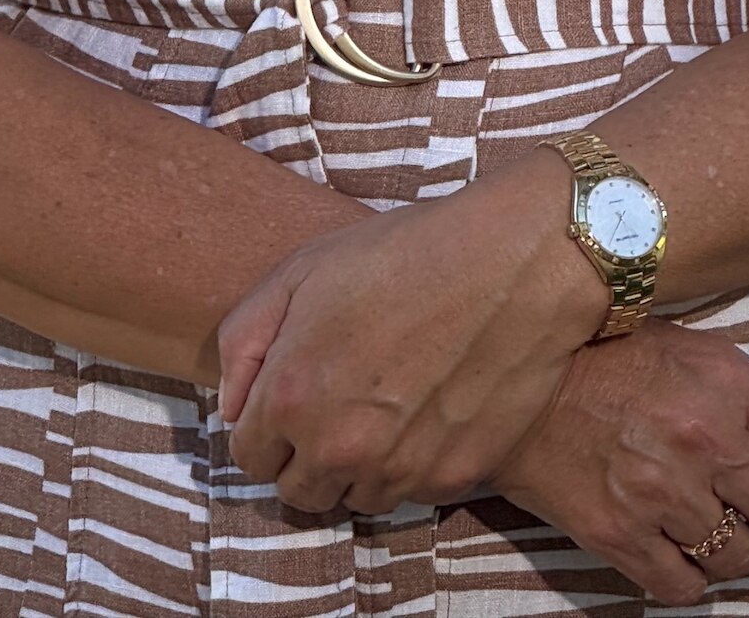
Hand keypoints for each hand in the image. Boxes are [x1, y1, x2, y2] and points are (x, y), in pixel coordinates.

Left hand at [219, 146, 609, 511]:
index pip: (248, 457)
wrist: (514, 262)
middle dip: (306, 454)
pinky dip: (409, 464)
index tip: (293, 396)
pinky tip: (427, 407)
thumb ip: (244, 340)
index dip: (265, 426)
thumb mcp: (304, 268)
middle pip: (299, 491)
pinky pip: (410, 491)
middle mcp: (339, 448)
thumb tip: (234, 404)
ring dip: (358, 465)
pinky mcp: (452, 478)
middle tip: (337, 401)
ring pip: (355, 497)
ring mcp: (399, 469)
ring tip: (385, 403)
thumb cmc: (408, 252)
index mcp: (292, 396)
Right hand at [479, 314, 748, 607]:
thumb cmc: (609, 357)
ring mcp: (662, 493)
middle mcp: (704, 439)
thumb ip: (746, 393)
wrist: (519, 383)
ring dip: (731, 550)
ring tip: (708, 526)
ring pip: (741, 559)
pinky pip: (686, 587)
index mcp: (727, 384)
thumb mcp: (690, 346)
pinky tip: (672, 545)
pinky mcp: (620, 535)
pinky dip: (686, 575)